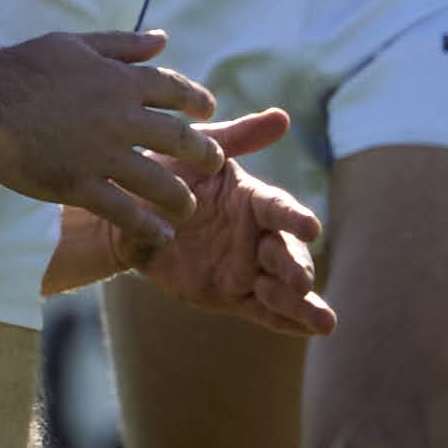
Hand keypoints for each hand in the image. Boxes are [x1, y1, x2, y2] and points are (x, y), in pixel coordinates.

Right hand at [0, 27, 220, 243]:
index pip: (174, 90)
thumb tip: (163, 39)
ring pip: (158, 181)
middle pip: (179, 139)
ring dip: (180, 198)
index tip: (209, 112)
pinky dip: (146, 226)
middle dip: (204, 154)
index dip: (197, 101)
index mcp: (120, 80)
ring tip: (188, 208)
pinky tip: (161, 236)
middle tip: (213, 164)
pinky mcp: (77, 184)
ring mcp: (100, 154)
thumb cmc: (22, 66)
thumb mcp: (76, 44)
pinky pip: (123, 211)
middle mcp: (120, 118)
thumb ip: (122, 44)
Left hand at [41, 125, 332, 333]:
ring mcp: (246, 269)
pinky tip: (310, 330)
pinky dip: (285, 321)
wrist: (122, 216)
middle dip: (296, 266)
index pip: (279, 208)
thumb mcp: (196, 152)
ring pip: (281, 288)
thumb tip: (283, 117)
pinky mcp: (230, 296)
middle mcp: (256, 236)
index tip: (311, 227)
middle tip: (300, 279)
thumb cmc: (163, 174)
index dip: (295, 217)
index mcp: (252, 199)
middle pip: (286, 252)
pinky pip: (262, 312)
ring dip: (302, 303)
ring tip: (324, 319)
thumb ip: (236, 139)